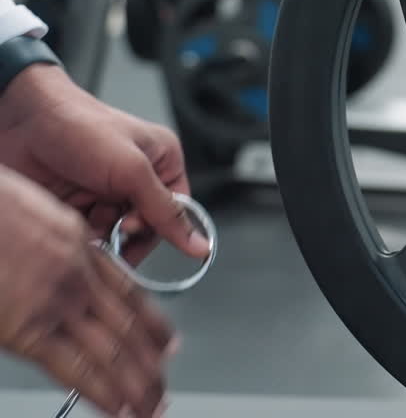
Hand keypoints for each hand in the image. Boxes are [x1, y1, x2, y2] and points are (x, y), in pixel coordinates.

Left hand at [0, 65, 208, 264]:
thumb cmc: (79, 127)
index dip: (162, 227)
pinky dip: (80, 235)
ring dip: (101, 235)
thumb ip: (166, 211)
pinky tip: (70, 222)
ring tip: (85, 221)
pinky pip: (88, 234)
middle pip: (146, 227)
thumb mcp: (132, 170)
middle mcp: (136, 178)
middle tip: (112, 229)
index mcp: (162, 161)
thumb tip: (198, 244)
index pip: (178, 210)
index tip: (137, 232)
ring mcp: (106, 193)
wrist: (20, 122)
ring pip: (115, 235)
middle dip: (128, 233)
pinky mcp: (78, 204)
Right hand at [0, 168, 173, 417]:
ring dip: (137, 385)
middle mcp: (80, 276)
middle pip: (130, 327)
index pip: (131, 293)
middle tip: (162, 389)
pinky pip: (77, 368)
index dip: (153, 323)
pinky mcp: (30, 329)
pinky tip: (120, 409)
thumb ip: (58, 247)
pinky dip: (104, 393)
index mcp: (81, 246)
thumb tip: (55, 272)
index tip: (167, 343)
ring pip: (113, 352)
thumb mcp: (37, 215)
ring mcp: (58, 303)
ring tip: (151, 407)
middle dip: (150, 364)